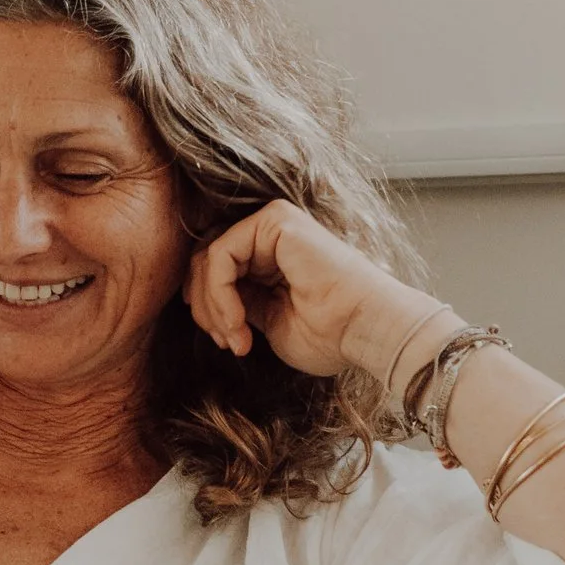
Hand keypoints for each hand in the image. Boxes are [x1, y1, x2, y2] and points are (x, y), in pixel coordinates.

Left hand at [184, 202, 447, 383]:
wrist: (365, 329)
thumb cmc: (330, 334)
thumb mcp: (267, 321)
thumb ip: (238, 304)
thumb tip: (199, 303)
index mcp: (271, 256)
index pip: (216, 271)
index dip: (209, 309)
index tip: (227, 343)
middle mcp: (270, 234)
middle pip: (206, 261)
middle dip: (206, 308)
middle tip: (227, 342)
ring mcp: (273, 223)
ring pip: (208, 258)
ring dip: (213, 306)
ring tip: (235, 338)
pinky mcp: (274, 221)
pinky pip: (220, 254)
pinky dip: (219, 293)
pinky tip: (238, 322)